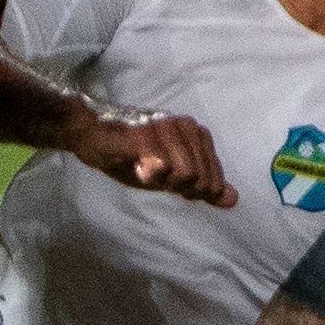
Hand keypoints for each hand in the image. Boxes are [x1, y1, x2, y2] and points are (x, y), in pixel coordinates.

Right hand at [74, 104, 235, 206]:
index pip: (213, 178)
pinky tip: (137, 166)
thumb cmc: (132, 157)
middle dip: (176, 185)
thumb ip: (203, 186)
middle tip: (154, 174)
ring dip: (161, 179)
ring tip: (144, 167)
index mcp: (195, 133)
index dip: (194, 190)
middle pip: (199, 178)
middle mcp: (184, 125)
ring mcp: (164, 128)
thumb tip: (232, 199)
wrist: (92, 137)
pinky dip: (150, 172)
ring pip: (185, 173)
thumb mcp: (171, 176)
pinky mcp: (141, 135)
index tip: (171, 182)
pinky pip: (160, 164)